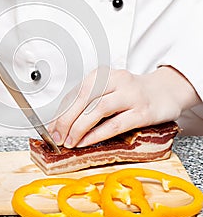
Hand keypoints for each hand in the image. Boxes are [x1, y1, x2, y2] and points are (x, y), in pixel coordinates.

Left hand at [48, 66, 199, 147]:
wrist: (166, 91)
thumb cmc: (132, 94)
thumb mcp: (108, 91)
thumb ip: (88, 104)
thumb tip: (61, 124)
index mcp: (103, 74)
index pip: (76, 92)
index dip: (61, 112)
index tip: (51, 128)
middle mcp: (116, 80)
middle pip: (84, 98)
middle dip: (66, 120)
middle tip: (57, 137)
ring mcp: (131, 95)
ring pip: (98, 109)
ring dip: (79, 128)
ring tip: (70, 141)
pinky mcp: (143, 112)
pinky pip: (115, 124)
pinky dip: (97, 134)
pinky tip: (86, 142)